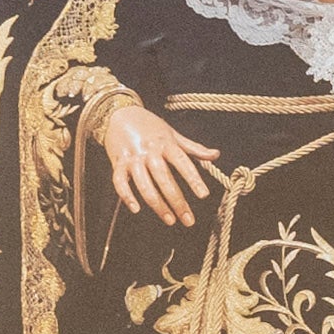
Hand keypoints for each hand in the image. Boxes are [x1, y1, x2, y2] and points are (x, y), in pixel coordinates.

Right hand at [88, 92, 204, 226]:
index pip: (182, 162)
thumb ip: (193, 148)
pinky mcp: (117, 163)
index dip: (193, 179)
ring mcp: (132, 158)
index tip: (203, 195)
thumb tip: (215, 155)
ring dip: (157, 205)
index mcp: (165, 143)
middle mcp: (149, 151)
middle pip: (164, 179)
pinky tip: (136, 209)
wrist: (119, 114)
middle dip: (177, 201)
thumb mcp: (173, 134)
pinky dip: (127, 196)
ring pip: (144, 185)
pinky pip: (120, 182)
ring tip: (170, 220)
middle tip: (188, 220)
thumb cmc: (150, 126)